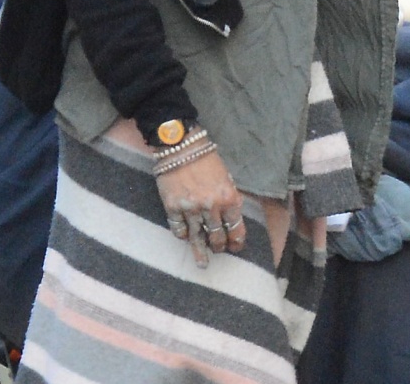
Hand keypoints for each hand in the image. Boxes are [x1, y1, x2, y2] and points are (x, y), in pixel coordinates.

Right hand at [156, 149, 246, 267]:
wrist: (180, 145)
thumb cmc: (206, 158)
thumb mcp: (225, 176)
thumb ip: (228, 197)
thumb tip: (231, 217)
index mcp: (228, 197)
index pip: (236, 228)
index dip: (237, 241)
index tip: (235, 247)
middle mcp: (211, 207)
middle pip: (217, 236)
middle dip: (219, 246)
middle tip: (218, 251)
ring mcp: (191, 209)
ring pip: (197, 238)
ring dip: (200, 251)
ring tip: (202, 264)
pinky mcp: (173, 207)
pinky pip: (179, 230)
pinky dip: (182, 235)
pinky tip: (185, 238)